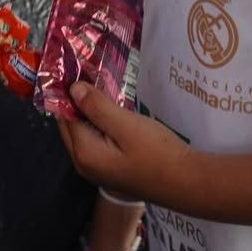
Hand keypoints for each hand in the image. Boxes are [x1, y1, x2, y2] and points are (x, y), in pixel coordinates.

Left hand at [58, 82, 188, 204]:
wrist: (187, 183)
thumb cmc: (157, 153)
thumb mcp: (126, 125)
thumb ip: (97, 107)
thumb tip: (73, 89)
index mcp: (84, 152)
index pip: (64, 114)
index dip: (69, 91)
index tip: (77, 67)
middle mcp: (84, 164)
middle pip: (70, 124)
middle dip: (77, 100)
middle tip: (90, 73)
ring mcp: (97, 170)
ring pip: (83, 131)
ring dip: (89, 111)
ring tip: (102, 86)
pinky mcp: (110, 169)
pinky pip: (95, 140)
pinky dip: (99, 123)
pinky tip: (112, 110)